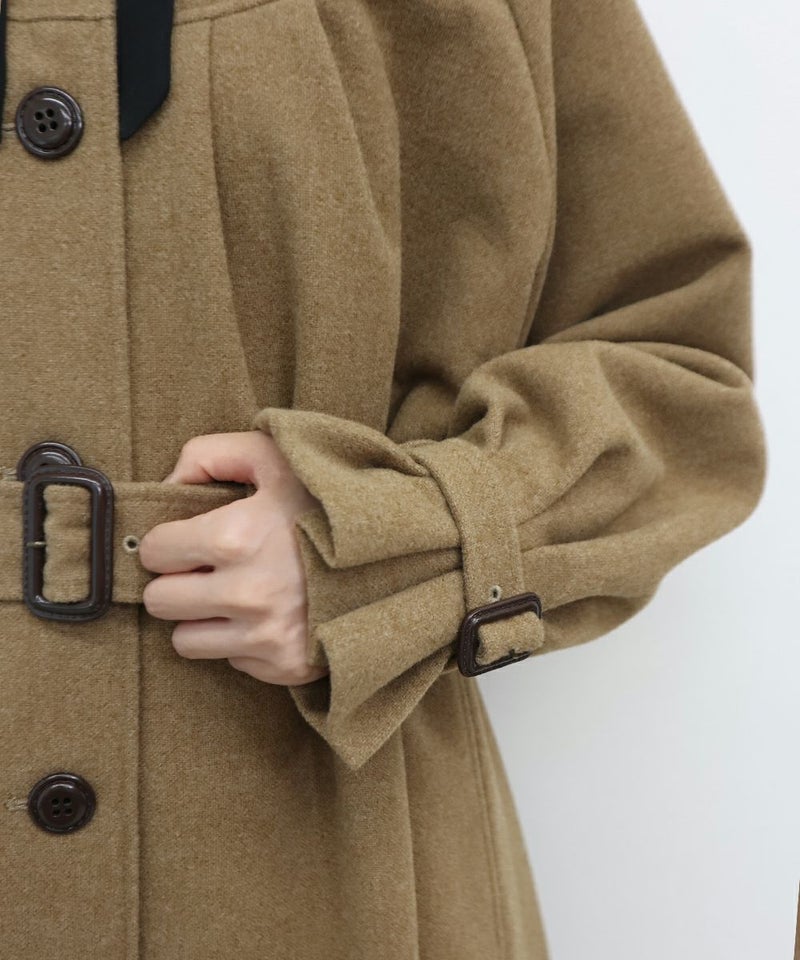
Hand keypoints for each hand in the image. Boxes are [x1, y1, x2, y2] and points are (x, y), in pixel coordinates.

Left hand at [137, 430, 328, 685]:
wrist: (402, 549)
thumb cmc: (332, 497)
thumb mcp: (275, 454)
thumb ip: (209, 454)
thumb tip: (167, 486)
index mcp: (235, 537)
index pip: (155, 551)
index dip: (168, 540)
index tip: (188, 537)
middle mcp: (245, 593)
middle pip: (161, 601)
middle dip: (177, 580)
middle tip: (207, 566)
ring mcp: (266, 635)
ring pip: (186, 640)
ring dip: (202, 617)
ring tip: (235, 592)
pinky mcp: (285, 665)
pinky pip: (233, 660)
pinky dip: (242, 639)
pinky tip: (270, 612)